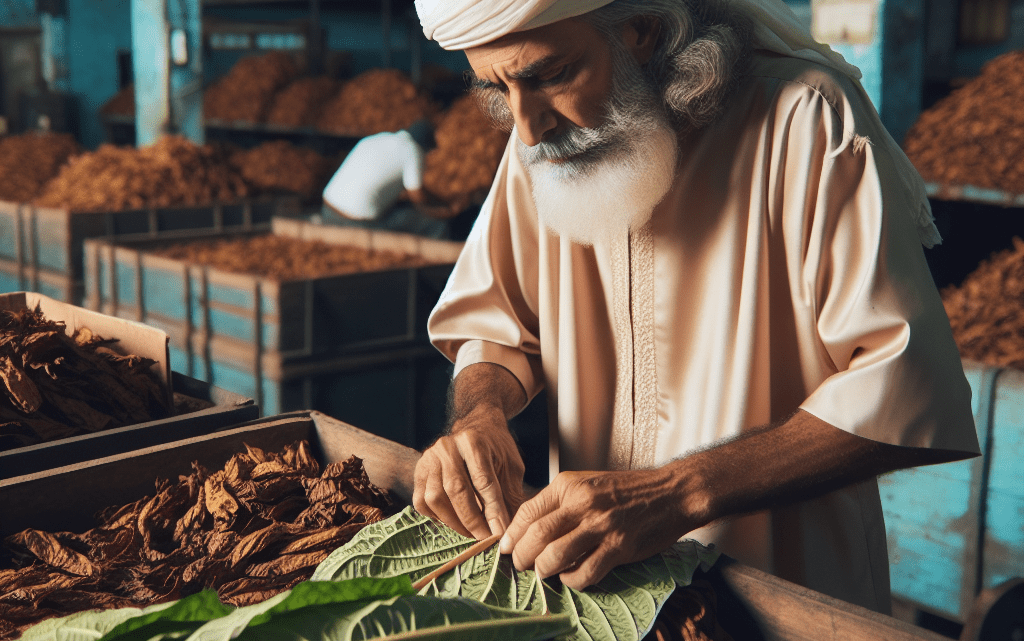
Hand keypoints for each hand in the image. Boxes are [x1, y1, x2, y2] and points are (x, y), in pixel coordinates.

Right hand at [413, 404, 525, 539]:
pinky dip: (436, 517)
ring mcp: (429, 458)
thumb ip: (509, 496)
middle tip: (484, 539)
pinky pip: (422, 502)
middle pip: (456, 490)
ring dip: (453, 522)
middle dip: (471, 520)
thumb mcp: (511, 467)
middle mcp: (447, 447)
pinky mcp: (419, 471)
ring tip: (470, 534)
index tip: (500, 533)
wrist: (476, 427)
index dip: (492, 510)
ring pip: (435, 498)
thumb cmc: (496, 450)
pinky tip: (453, 522)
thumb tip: (506, 531)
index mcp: (473, 442)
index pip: (482, 481)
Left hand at [499, 467, 698, 589]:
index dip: (512, 534)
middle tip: (520, 565)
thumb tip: (531, 528)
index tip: (505, 547)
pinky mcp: (618, 548)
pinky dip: (571, 580)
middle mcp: (582, 503)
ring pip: (555, 555)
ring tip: (542, 572)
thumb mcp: (588, 483)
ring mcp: (601, 526)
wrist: (671, 492)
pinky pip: (584, 573)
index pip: (528, 511)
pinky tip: (571, 577)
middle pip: (536, 535)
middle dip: (522, 555)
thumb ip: (561, 502)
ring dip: (542, 569)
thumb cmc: (628, 490)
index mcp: (570, 485)